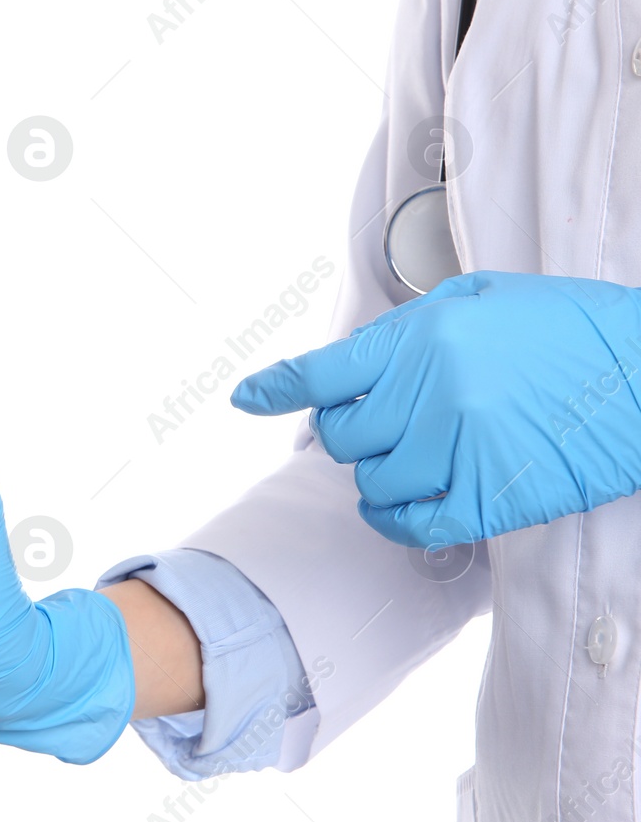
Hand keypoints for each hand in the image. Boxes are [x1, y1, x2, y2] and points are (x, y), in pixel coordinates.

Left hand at [232, 271, 640, 546]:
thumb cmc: (575, 330)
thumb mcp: (489, 298)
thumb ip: (416, 326)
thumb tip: (362, 357)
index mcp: (424, 336)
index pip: (325, 371)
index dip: (278, 387)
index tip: (246, 397)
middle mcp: (431, 391)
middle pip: (343, 436)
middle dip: (357, 433)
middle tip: (394, 426)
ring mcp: (459, 448)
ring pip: (372, 482)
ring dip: (384, 475)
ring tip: (422, 457)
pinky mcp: (490, 497)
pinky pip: (408, 524)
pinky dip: (394, 519)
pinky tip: (404, 507)